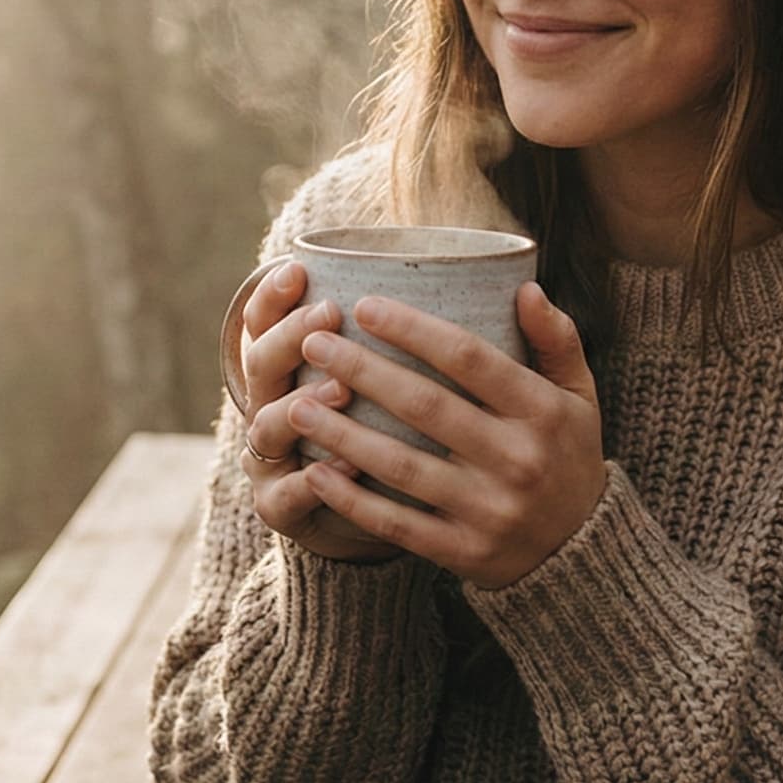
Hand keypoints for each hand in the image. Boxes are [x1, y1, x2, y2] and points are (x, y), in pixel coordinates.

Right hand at [234, 261, 409, 564]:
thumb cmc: (397, 430)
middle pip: (260, 363)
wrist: (364, 513)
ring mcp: (270, 458)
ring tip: (341, 391)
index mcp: (290, 364)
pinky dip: (313, 481)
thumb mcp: (407, 379)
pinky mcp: (279, 506)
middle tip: (328, 318)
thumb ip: (439, 337)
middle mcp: (271, 405)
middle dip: (289, 338)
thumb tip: (522, 287)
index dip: (274, 293)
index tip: (301, 269)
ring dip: (297, 407)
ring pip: (265, 426)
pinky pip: (288, 494)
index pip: (264, 318)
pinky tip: (346, 466)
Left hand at [282, 282, 605, 590]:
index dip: (413, 330)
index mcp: (544, 412)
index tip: (363, 305)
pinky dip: (353, 500)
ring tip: (294, 406)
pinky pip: (398, 525)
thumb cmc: (568, 455)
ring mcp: (489, 510)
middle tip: (314, 344)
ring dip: (342, 434)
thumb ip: (557, 340)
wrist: (581, 552)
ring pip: (402, 467)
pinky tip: (315, 471)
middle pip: (426, 407)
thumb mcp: (579, 396)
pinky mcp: (464, 552)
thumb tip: (524, 286)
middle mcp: (518, 460)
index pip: (470, 359)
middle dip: (363, 371)